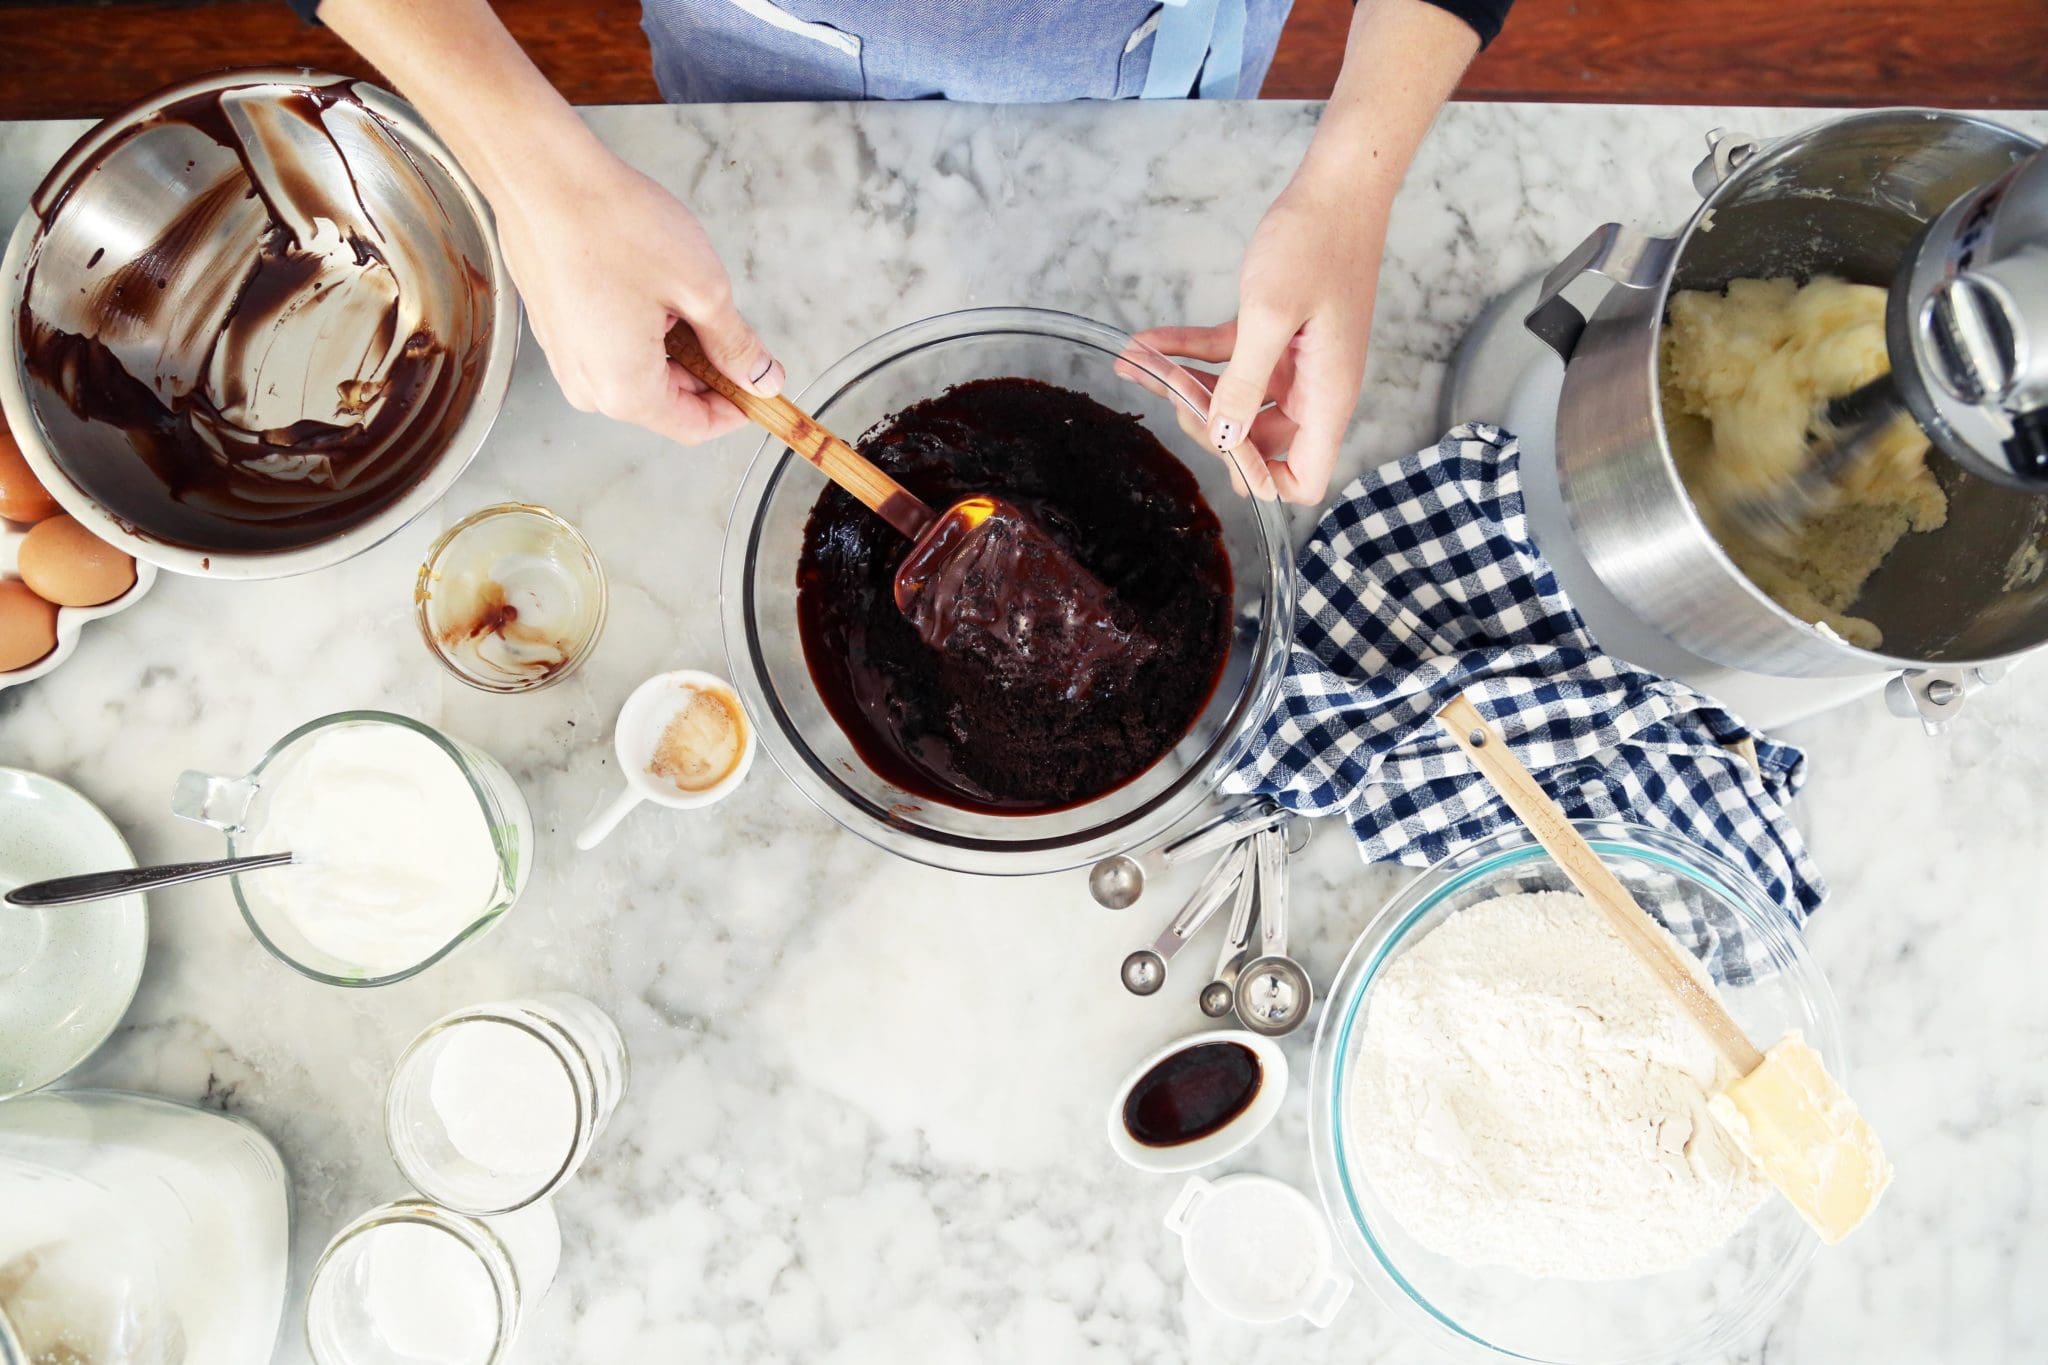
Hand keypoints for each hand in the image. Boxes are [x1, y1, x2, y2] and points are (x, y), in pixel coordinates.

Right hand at [491, 149, 782, 445]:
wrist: (542, 177)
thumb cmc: (615, 227)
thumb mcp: (702, 290)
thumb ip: (736, 345)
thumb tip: (762, 379)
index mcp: (625, 391)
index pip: (694, 428)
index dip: (735, 409)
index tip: (760, 383)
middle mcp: (587, 386)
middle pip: (667, 402)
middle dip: (705, 373)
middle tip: (731, 325)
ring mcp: (565, 358)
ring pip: (639, 372)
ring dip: (673, 346)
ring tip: (683, 292)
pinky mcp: (555, 329)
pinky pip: (611, 348)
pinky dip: (642, 329)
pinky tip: (650, 286)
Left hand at [1138, 171, 1389, 504]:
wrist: (1337, 185)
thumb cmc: (1315, 243)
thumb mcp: (1269, 315)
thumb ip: (1243, 384)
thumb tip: (1224, 440)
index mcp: (1325, 397)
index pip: (1304, 480)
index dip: (1261, 479)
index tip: (1221, 448)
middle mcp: (1311, 390)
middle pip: (1256, 444)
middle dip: (1209, 427)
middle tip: (1173, 395)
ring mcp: (1291, 364)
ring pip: (1232, 400)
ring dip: (1186, 385)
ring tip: (1139, 363)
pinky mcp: (1272, 334)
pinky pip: (1223, 358)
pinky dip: (1187, 351)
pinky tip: (1145, 341)